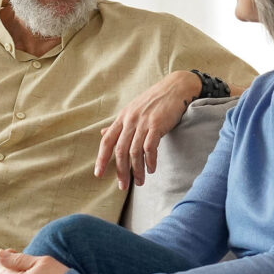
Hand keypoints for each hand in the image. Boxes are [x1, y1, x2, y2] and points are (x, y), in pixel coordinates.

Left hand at [95, 70, 201, 189]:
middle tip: (123, 186)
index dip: (101, 158)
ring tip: (140, 182)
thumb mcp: (132, 110)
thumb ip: (119, 124)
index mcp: (122, 118)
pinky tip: (152, 169)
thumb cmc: (154, 100)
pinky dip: (150, 161)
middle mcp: (130, 120)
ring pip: (134, 152)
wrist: (175, 87)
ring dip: (137, 170)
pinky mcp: (157, 125)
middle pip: (120, 150)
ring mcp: (143, 122)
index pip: (107, 141)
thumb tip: (103, 133)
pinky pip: (150, 147)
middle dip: (120, 171)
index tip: (98, 174)